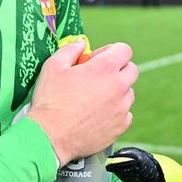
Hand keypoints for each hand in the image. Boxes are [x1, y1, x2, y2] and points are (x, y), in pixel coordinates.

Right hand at [27, 41, 137, 166]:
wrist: (50, 137)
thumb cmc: (50, 100)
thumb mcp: (53, 66)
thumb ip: (70, 49)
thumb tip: (81, 44)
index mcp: (104, 68)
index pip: (125, 50)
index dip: (111, 51)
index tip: (97, 59)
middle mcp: (118, 87)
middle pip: (132, 70)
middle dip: (118, 69)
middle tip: (98, 77)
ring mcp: (122, 108)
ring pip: (129, 93)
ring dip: (117, 91)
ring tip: (95, 98)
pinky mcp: (121, 126)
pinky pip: (125, 113)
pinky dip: (115, 112)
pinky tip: (97, 114)